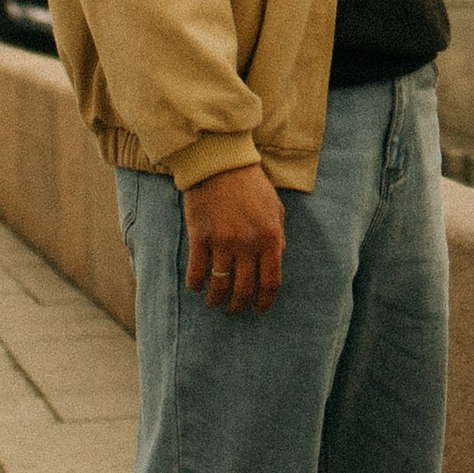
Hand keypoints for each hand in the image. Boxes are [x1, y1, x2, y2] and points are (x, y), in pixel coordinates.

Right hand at [181, 162, 284, 314]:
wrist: (221, 163)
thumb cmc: (251, 186)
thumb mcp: (275, 210)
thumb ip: (277, 238)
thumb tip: (275, 263)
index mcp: (270, 238)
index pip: (270, 282)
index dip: (264, 302)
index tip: (258, 309)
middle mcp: (248, 244)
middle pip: (244, 289)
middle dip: (239, 306)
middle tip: (234, 309)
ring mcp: (223, 241)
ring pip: (219, 285)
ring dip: (216, 300)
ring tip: (214, 302)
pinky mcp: (200, 236)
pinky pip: (197, 271)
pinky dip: (196, 285)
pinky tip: (196, 287)